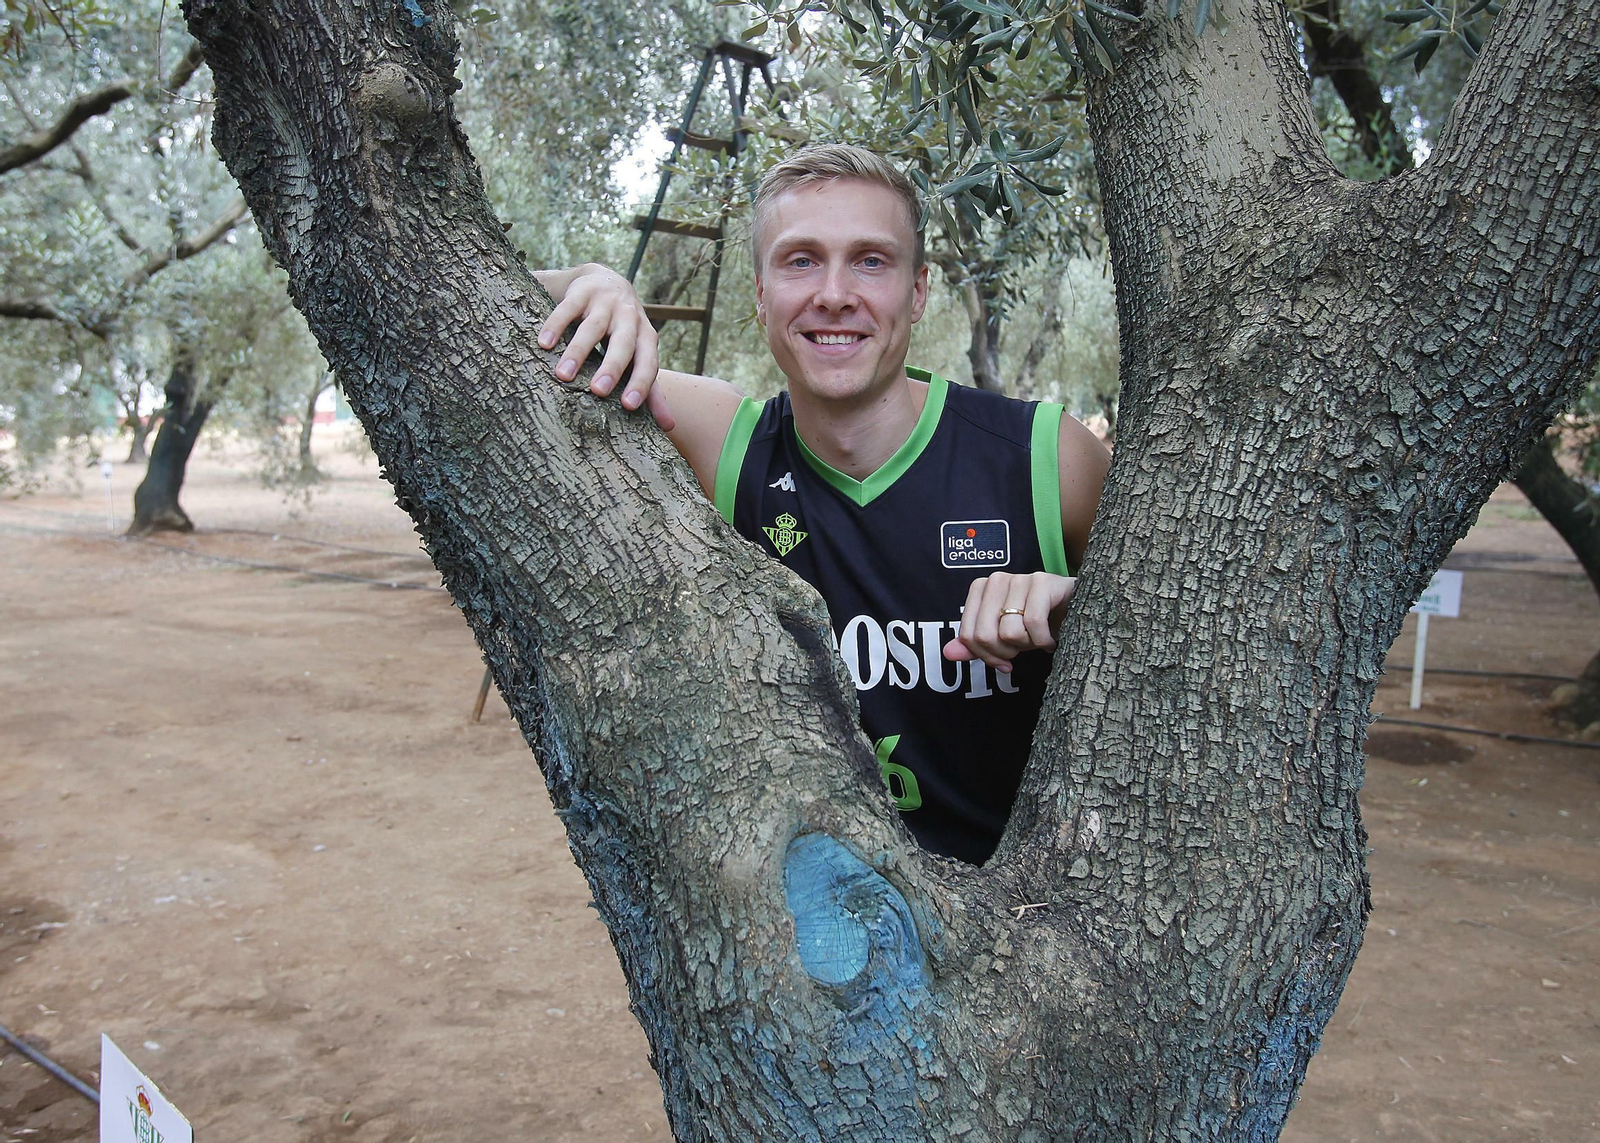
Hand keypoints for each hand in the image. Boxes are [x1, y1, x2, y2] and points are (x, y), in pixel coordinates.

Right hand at [535, 264, 673, 429]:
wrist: (606, 280)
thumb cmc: (624, 331)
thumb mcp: (639, 355)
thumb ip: (652, 389)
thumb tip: (669, 427)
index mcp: (646, 337)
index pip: (647, 362)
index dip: (640, 383)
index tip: (628, 406)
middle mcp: (629, 318)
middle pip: (623, 344)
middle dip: (612, 367)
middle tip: (598, 391)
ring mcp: (605, 303)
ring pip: (592, 328)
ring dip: (578, 352)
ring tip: (562, 375)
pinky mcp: (581, 292)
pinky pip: (568, 309)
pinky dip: (555, 326)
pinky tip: (544, 344)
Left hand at [943, 572, 1075, 672]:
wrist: (1074, 611)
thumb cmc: (1035, 623)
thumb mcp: (1002, 637)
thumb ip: (974, 645)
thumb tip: (948, 653)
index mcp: (980, 589)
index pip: (968, 635)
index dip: (986, 656)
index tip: (1003, 661)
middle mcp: (996, 579)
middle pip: (984, 636)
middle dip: (1006, 652)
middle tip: (1023, 648)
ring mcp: (1020, 578)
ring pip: (1009, 632)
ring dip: (1028, 646)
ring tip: (1038, 638)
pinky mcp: (1044, 582)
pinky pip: (1034, 624)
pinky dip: (1044, 641)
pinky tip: (1050, 638)